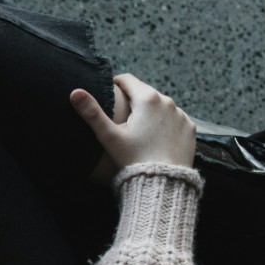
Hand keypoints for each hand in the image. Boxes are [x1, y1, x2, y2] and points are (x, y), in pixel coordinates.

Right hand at [71, 74, 194, 168]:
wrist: (164, 184)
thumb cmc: (133, 160)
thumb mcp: (109, 136)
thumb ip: (92, 113)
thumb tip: (75, 92)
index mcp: (147, 98)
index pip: (127, 80)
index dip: (115, 84)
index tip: (109, 92)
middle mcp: (167, 101)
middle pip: (144, 92)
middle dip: (132, 100)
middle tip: (121, 116)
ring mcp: (181, 115)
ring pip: (160, 106)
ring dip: (149, 112)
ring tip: (138, 129)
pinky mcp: (189, 129)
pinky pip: (174, 119)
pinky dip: (165, 124)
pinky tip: (155, 138)